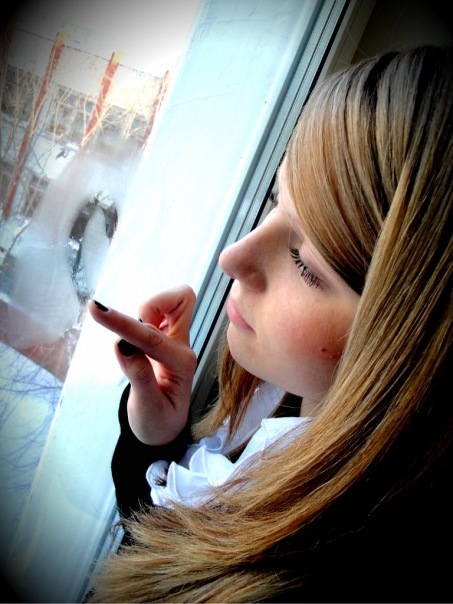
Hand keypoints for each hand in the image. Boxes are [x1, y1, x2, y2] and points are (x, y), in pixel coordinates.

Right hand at [88, 284, 196, 445]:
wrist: (164, 428)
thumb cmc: (157, 422)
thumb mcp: (147, 409)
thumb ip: (139, 377)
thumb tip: (122, 345)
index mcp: (181, 364)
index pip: (151, 337)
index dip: (123, 324)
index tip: (97, 310)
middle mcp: (181, 347)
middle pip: (183, 299)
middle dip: (152, 302)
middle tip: (131, 326)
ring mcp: (175, 340)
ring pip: (171, 301)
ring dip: (146, 309)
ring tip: (129, 335)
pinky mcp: (164, 337)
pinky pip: (159, 311)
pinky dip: (142, 314)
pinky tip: (131, 333)